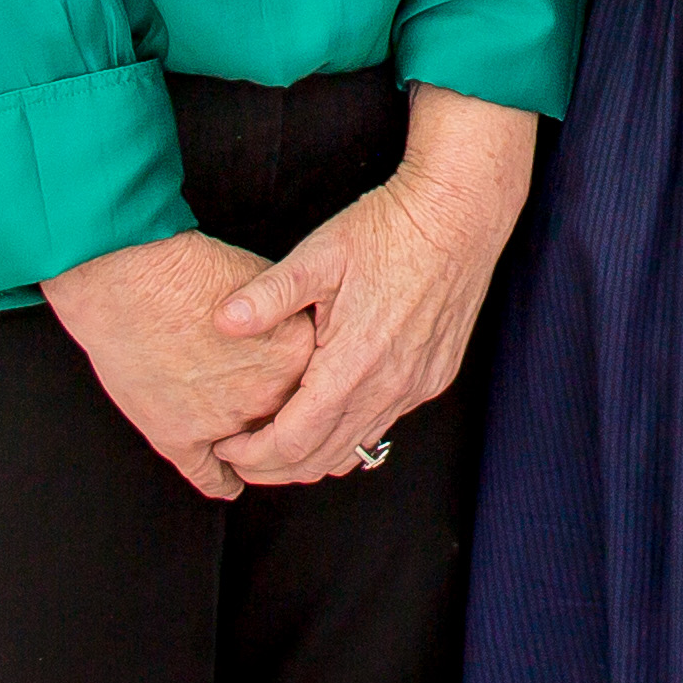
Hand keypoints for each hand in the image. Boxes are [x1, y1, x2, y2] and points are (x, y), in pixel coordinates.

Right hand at [44, 228, 311, 498]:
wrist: (130, 281)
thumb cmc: (191, 271)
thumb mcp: (265, 281)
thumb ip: (289, 318)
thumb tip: (298, 334)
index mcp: (295, 354)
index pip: (319, 384)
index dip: (308, 383)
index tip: (305, 385)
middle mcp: (268, 394)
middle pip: (290, 420)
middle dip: (287, 419)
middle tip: (283, 419)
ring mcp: (224, 422)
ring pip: (255, 452)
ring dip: (255, 452)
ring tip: (256, 450)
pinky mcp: (181, 438)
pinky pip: (212, 476)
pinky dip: (223, 481)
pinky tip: (230, 481)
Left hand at [212, 91, 538, 487]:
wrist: (459, 214)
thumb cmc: (388, 230)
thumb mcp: (319, 255)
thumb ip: (268, 295)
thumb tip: (223, 321)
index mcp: (352, 364)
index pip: (291, 442)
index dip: (251, 455)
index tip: (225, 446)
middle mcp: (388, 387)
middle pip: (320, 461)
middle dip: (273, 468)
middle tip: (240, 455)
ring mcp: (416, 387)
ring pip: (354, 450)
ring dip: (310, 457)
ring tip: (275, 440)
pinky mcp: (433, 378)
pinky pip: (383, 425)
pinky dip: (347, 434)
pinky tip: (326, 412)